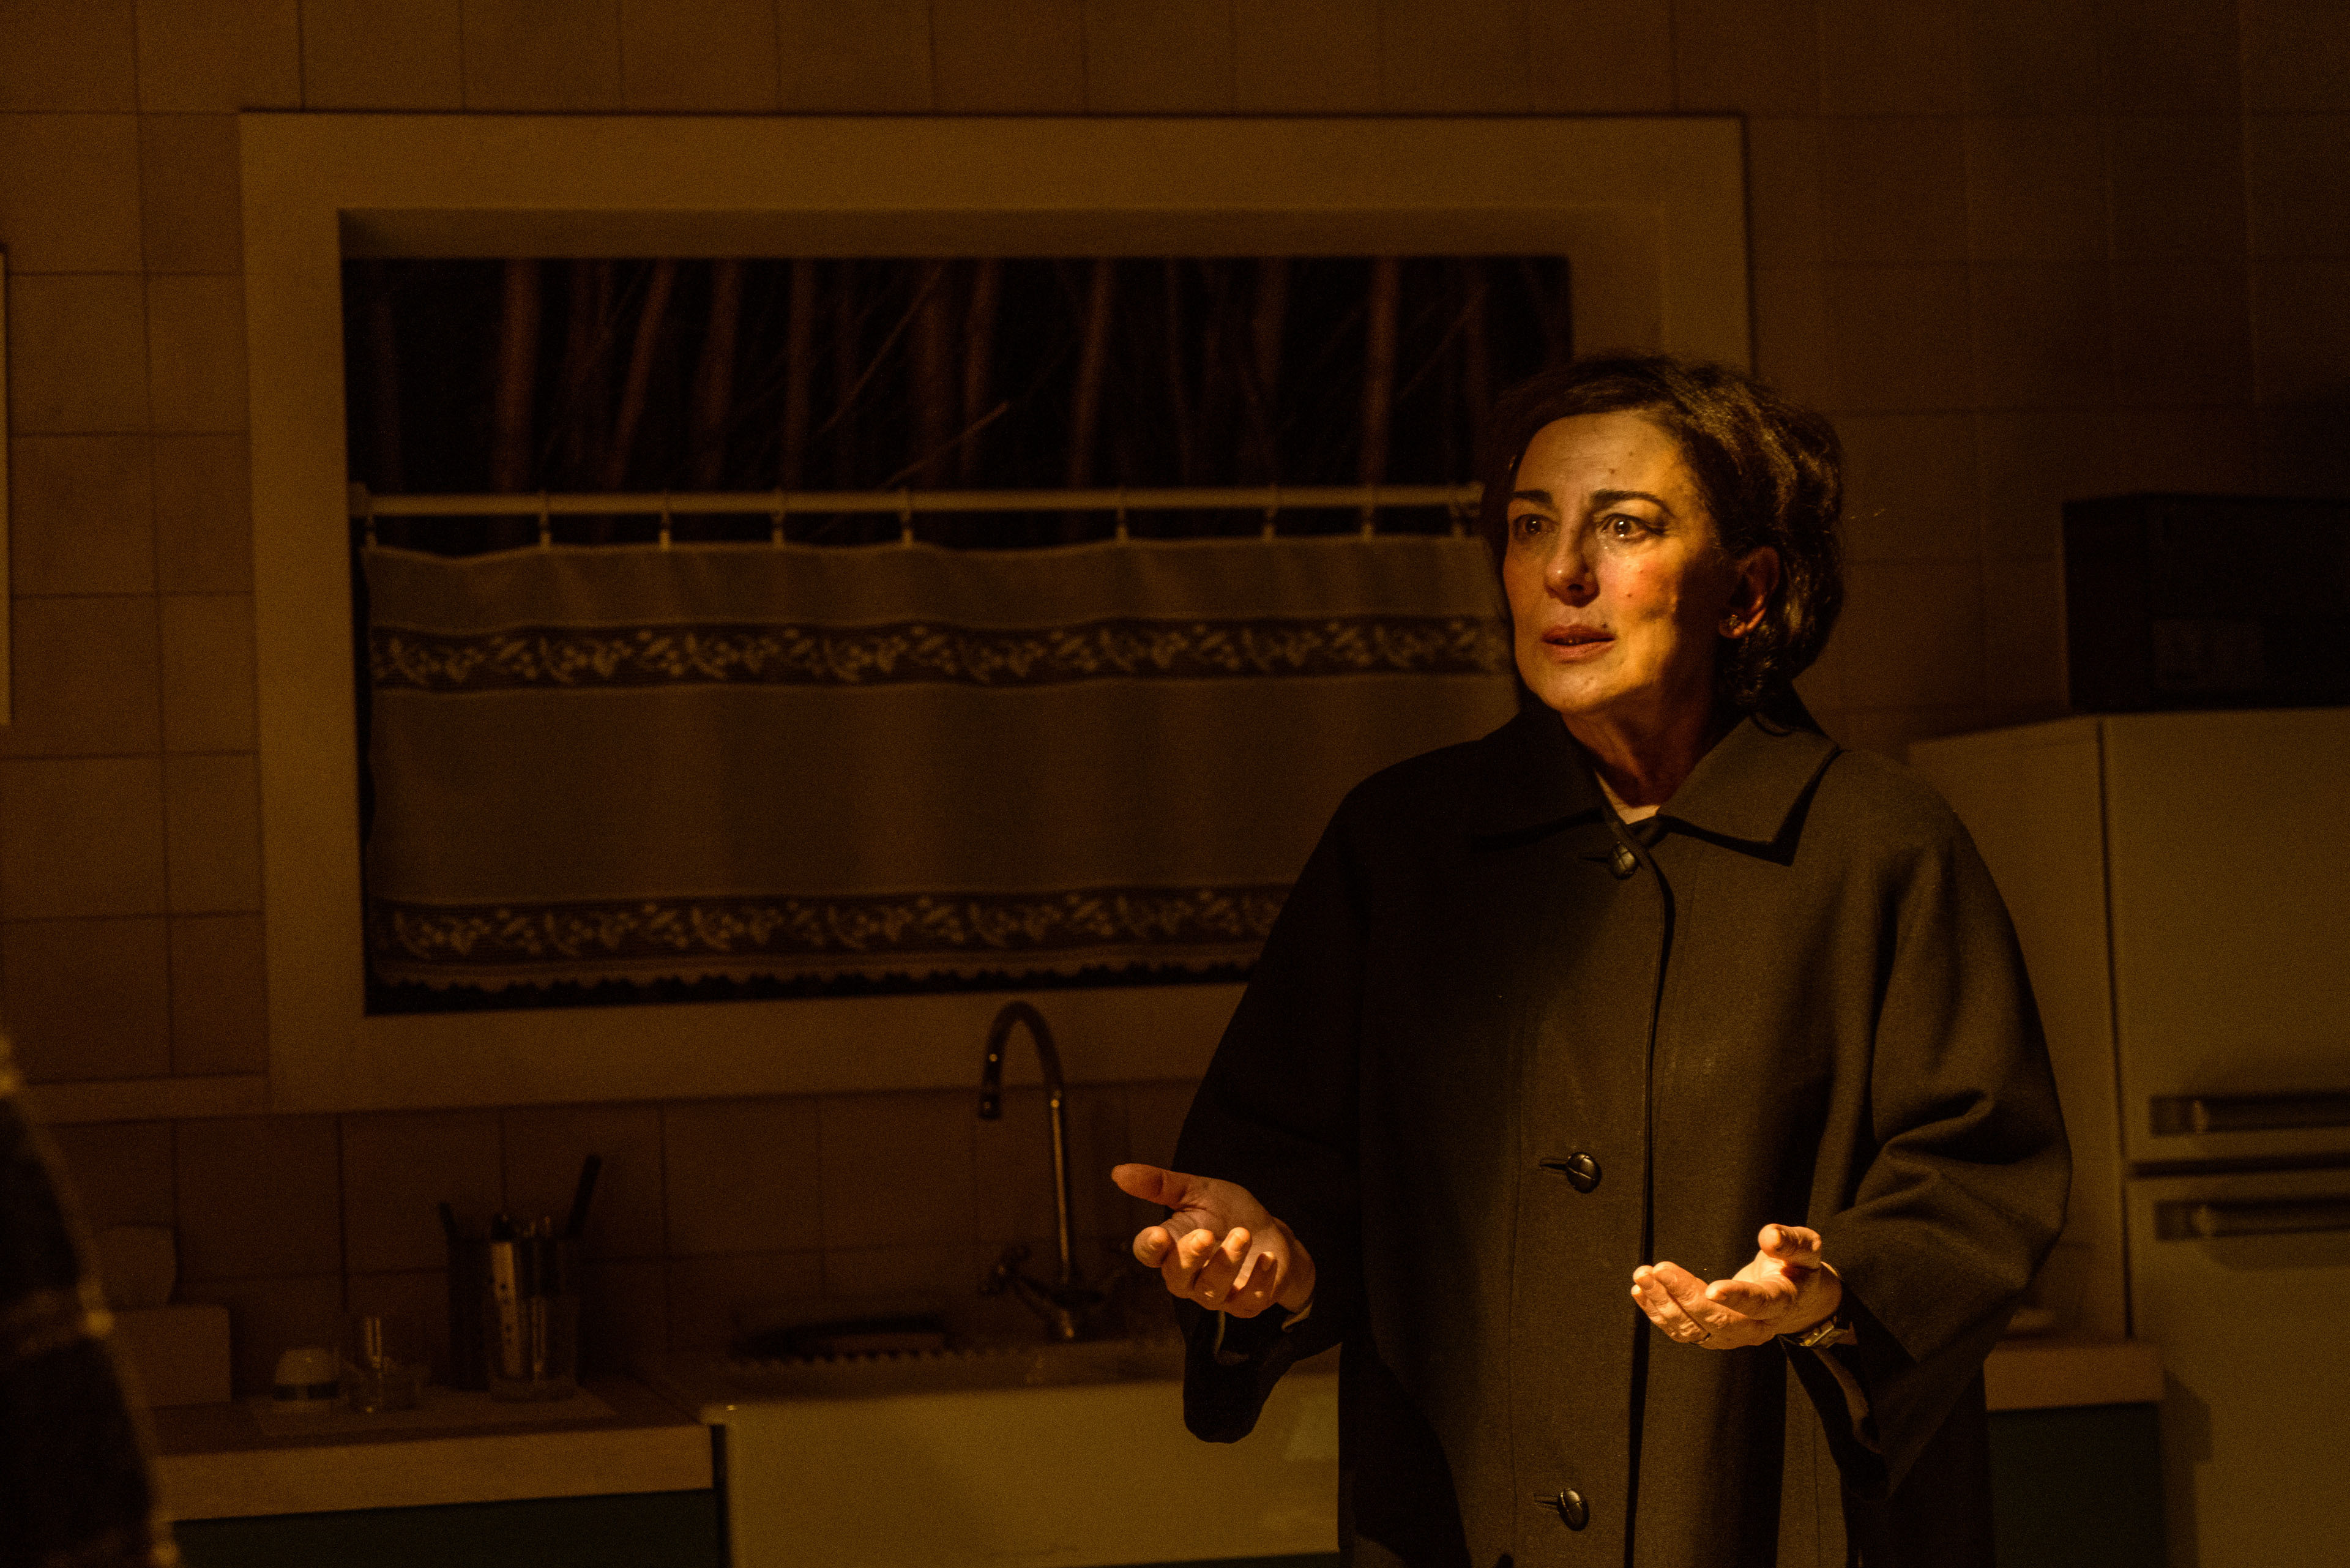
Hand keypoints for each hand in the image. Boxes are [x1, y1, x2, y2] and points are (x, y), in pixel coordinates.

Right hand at [1111, 1163, 1315, 1318]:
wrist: (1269, 1232)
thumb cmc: (1226, 1213)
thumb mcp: (1197, 1191)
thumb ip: (1160, 1185)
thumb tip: (1118, 1172)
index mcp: (1170, 1248)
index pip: (1148, 1253)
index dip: (1150, 1247)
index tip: (1158, 1234)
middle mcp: (1187, 1276)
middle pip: (1177, 1277)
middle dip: (1190, 1257)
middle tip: (1206, 1234)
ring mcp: (1216, 1294)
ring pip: (1211, 1290)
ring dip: (1227, 1264)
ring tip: (1242, 1235)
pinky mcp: (1244, 1304)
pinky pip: (1246, 1302)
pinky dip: (1258, 1282)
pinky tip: (1267, 1258)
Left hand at [1630, 1224, 1843, 1349]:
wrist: (1795, 1298)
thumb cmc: (1799, 1267)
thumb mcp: (1807, 1248)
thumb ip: (1792, 1242)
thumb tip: (1769, 1236)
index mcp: (1781, 1302)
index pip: (1758, 1304)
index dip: (1736, 1298)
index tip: (1711, 1289)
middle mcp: (1757, 1327)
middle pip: (1717, 1320)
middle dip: (1683, 1295)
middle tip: (1655, 1269)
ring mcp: (1733, 1336)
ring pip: (1694, 1329)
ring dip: (1664, 1304)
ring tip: (1641, 1276)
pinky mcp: (1714, 1335)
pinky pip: (1683, 1331)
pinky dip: (1659, 1313)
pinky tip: (1641, 1292)